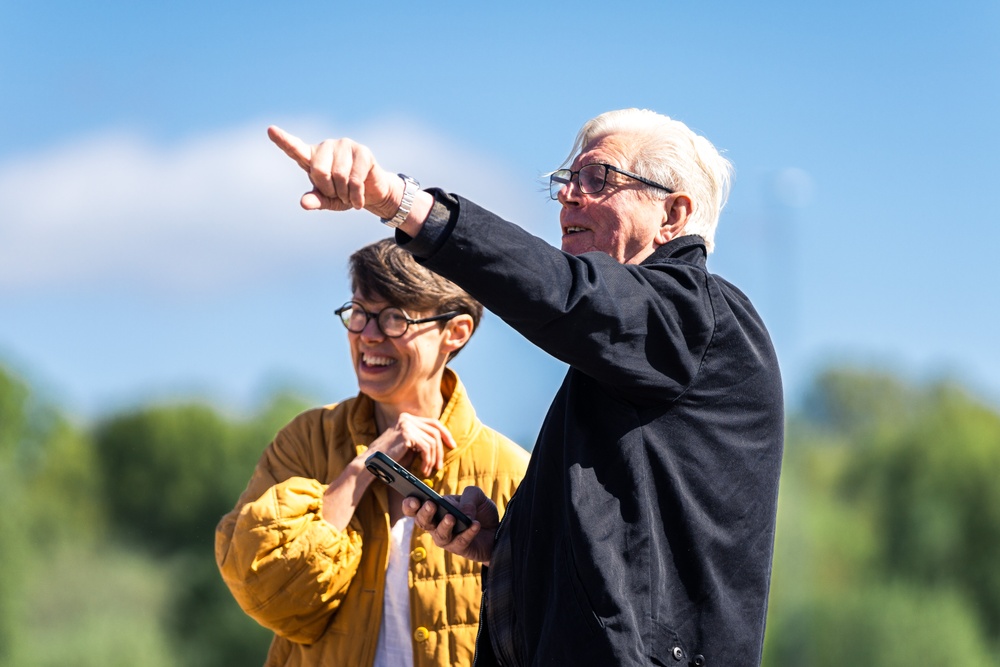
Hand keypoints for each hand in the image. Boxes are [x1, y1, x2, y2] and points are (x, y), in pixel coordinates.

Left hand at [267, 126, 399, 216]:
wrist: (372, 194)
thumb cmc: (344, 195)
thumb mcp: (328, 201)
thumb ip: (315, 200)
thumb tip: (304, 203)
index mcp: (312, 157)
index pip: (294, 149)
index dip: (282, 140)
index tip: (271, 130)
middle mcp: (326, 147)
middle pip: (318, 171)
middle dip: (329, 189)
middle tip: (337, 193)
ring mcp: (345, 145)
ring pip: (339, 176)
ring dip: (344, 194)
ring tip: (348, 194)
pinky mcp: (362, 151)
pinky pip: (354, 179)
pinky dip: (356, 196)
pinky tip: (358, 201)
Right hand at [370, 412, 455, 477]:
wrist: (371, 463)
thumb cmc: (388, 458)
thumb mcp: (407, 446)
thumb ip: (420, 441)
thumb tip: (440, 444)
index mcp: (407, 418)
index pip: (433, 422)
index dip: (445, 434)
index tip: (452, 445)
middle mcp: (407, 418)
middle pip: (435, 431)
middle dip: (441, 449)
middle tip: (440, 465)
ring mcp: (406, 424)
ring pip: (432, 441)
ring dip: (432, 459)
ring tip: (427, 470)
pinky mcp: (407, 434)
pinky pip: (426, 448)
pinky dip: (427, 460)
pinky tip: (423, 469)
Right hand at [403, 486, 497, 563]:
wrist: (497, 531)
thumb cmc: (480, 511)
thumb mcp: (477, 496)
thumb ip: (469, 496)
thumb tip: (463, 512)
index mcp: (436, 508)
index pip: (415, 507)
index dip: (410, 504)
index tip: (413, 499)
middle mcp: (436, 525)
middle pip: (423, 522)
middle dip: (424, 513)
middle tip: (430, 505)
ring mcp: (447, 539)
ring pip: (439, 535)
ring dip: (444, 526)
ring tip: (451, 517)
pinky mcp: (460, 549)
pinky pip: (461, 542)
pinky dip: (468, 532)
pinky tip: (475, 524)